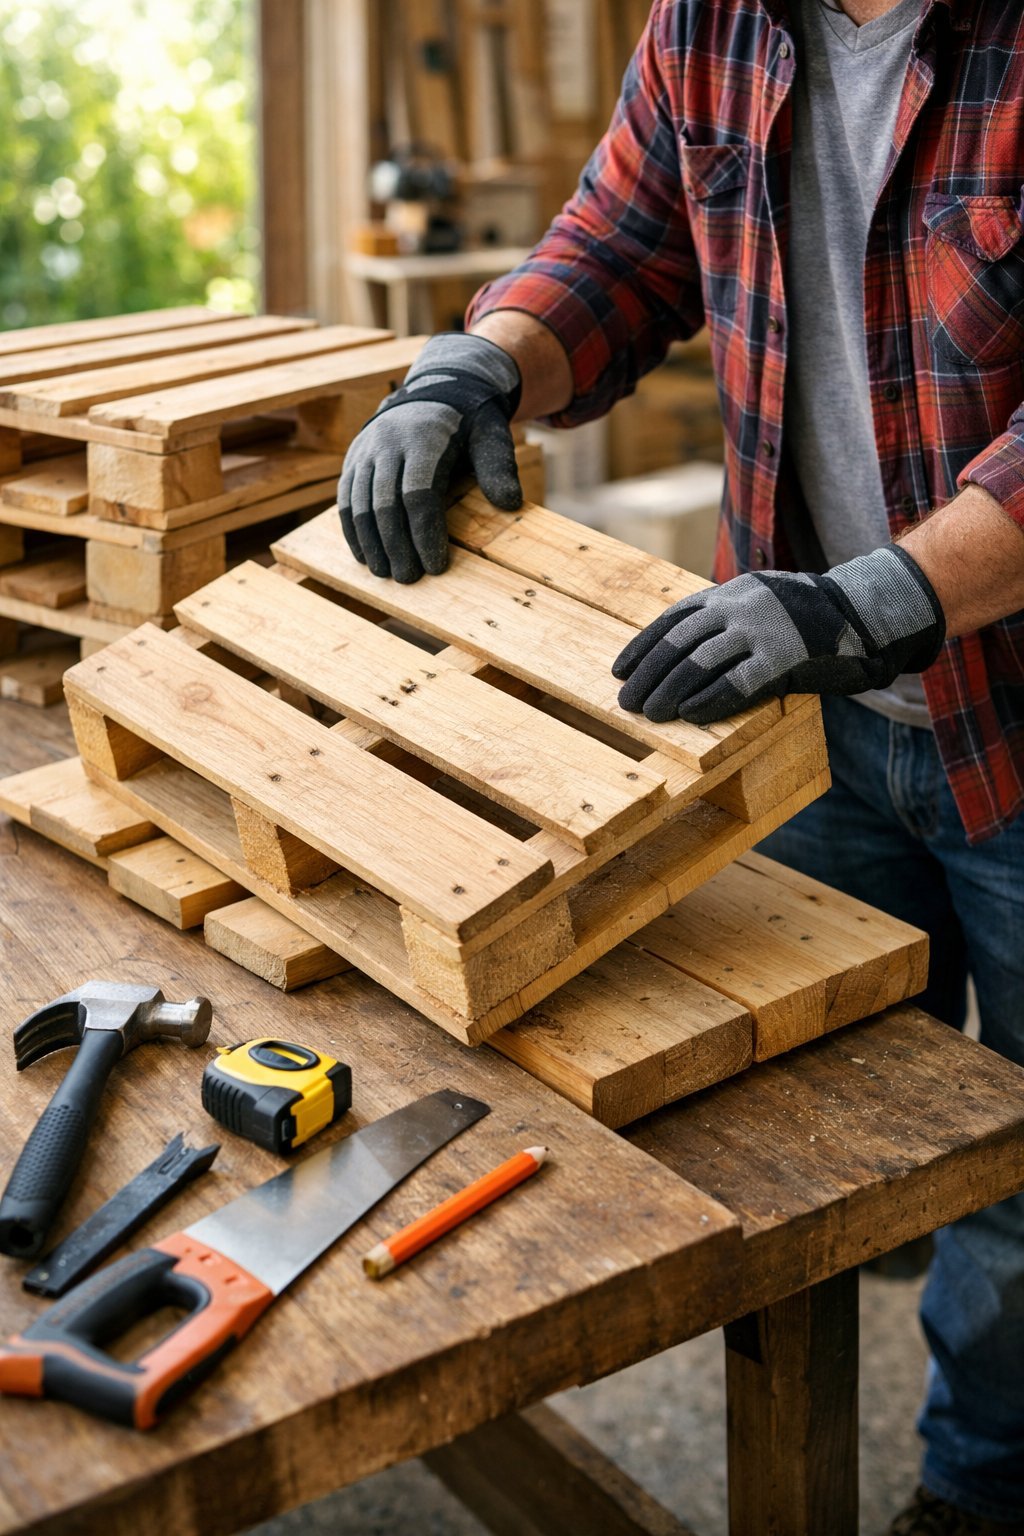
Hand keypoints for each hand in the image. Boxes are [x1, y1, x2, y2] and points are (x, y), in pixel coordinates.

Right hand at [338, 332, 521, 582]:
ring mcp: (366, 450)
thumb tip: (510, 504)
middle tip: (409, 579)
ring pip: (360, 503)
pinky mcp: (354, 458)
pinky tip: (364, 556)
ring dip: (371, 544)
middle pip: (385, 504)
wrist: (436, 388)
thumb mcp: (492, 436)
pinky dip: (352, 530)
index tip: (435, 566)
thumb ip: (498, 467)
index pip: (418, 494)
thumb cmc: (470, 421)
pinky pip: (345, 498)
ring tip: (386, 574)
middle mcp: (388, 442)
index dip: (425, 533)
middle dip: (397, 545)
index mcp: (424, 438)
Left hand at [612, 545, 944, 723]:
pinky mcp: (784, 658)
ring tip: (653, 714)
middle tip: (627, 702)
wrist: (865, 615)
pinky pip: (737, 683)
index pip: (673, 619)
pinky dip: (709, 701)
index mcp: (731, 592)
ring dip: (670, 692)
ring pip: (699, 663)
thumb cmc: (809, 619)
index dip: (643, 646)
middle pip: (679, 643)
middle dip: (649, 675)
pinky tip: (691, 715)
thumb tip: (682, 651)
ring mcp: (762, 630)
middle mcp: (740, 606)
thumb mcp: (761, 602)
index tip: (620, 670)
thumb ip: (726, 618)